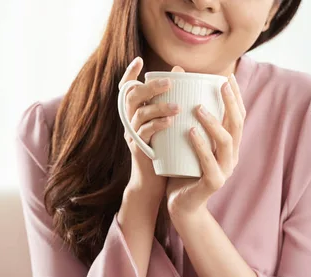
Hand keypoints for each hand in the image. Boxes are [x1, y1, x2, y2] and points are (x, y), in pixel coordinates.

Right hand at [119, 57, 180, 202]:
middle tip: (170, 82)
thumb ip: (170, 101)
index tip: (139, 60)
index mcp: (136, 111)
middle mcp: (130, 120)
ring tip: (178, 106)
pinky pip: (144, 133)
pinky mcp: (138, 148)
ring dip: (158, 107)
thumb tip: (183, 73)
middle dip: (150, 87)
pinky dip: (157, 125)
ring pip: (139, 114)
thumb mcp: (165, 123)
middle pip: (131, 96)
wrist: (154, 181)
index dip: (129, 74)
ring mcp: (132, 134)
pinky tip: (170, 123)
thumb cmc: (164, 149)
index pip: (127, 88)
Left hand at [166, 73, 245, 217]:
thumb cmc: (182, 171)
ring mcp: (225, 170)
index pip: (238, 116)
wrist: (180, 205)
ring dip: (213, 122)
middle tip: (219, 84)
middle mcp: (231, 156)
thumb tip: (181, 92)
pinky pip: (209, 162)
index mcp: (228, 146)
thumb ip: (189, 123)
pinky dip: (200, 146)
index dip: (236, 97)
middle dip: (231, 102)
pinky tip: (191, 132)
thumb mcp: (186, 144)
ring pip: (226, 142)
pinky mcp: (214, 183)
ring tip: (198, 107)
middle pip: (237, 124)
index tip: (227, 76)